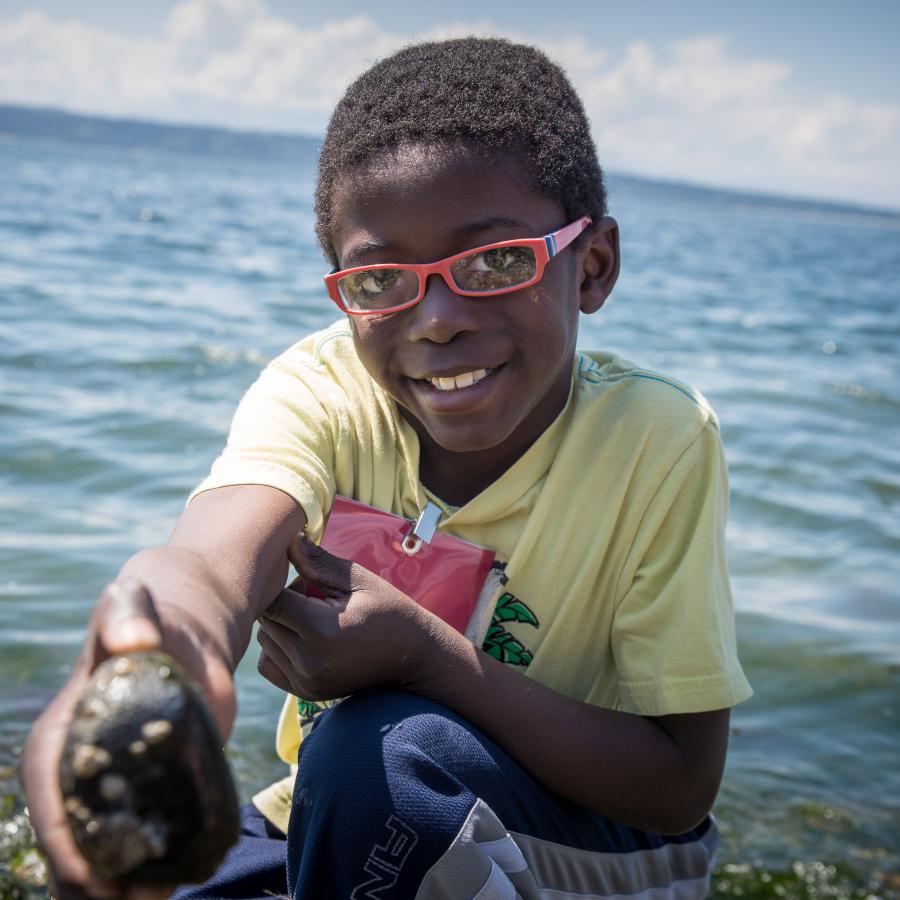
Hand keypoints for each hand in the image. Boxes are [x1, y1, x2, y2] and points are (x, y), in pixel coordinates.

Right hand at [19, 579, 235, 899]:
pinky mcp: (144, 797)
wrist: (180, 641)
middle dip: (96, 885)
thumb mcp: (133, 611)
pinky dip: (152, 872)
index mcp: (56, 742)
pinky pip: (139, 846)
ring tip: (163, 893)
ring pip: (101, 859)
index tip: (96, 879)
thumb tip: (135, 639)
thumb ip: (128, 616)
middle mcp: (75, 776)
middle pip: (72, 847)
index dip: (66, 846)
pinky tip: (179, 881)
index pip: (50, 803)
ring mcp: (109, 793)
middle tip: (141, 898)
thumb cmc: (150, 623)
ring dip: (124, 890)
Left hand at [256, 536, 445, 700]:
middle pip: (266, 621)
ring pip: (264, 643)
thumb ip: (318, 562)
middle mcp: (309, 661)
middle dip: (283, 604)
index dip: (285, 585)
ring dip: (281, 626)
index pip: (274, 600)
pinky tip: (306, 640)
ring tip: (314, 619)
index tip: (307, 582)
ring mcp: (306, 681)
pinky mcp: (305, 692)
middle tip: (315, 599)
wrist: (412, 656)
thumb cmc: (387, 610)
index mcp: (322, 629)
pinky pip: (268, 665)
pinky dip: (279, 650)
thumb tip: (287, 540)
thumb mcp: (358, 580)